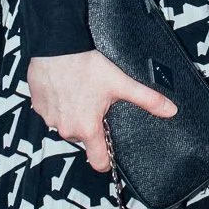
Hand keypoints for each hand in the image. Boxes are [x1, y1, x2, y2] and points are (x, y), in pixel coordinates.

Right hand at [28, 49, 176, 172]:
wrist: (57, 46)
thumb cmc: (86, 65)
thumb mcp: (121, 83)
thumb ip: (147, 99)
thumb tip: (170, 110)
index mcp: (87, 128)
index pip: (97, 161)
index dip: (106, 160)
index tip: (110, 153)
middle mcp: (66, 129)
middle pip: (83, 137)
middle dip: (90, 125)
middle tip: (96, 105)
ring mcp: (50, 119)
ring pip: (66, 124)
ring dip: (73, 114)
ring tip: (80, 93)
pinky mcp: (38, 107)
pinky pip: (51, 112)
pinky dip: (58, 104)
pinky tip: (65, 88)